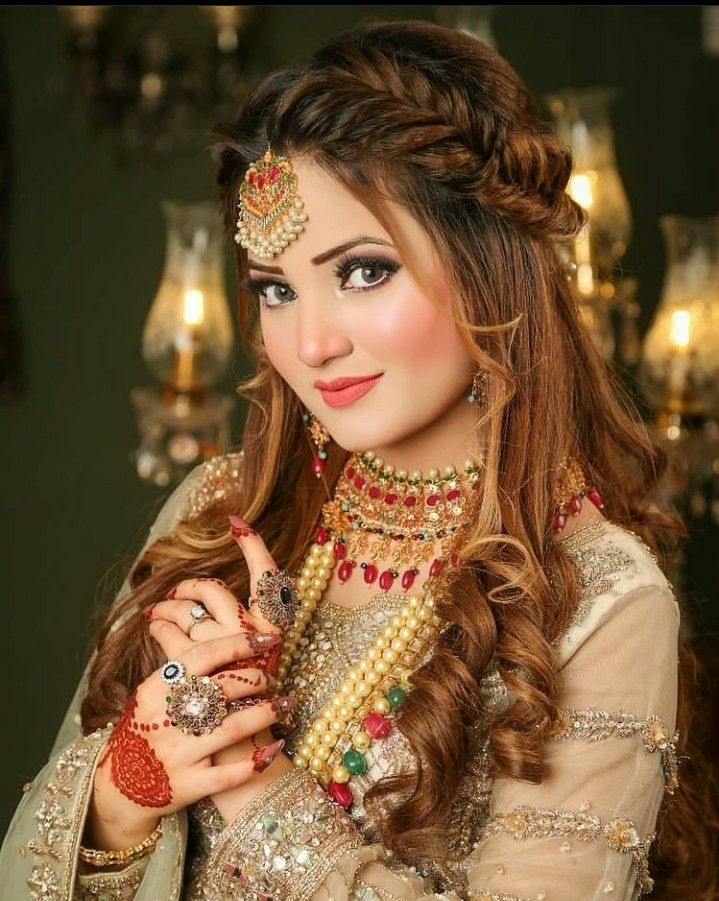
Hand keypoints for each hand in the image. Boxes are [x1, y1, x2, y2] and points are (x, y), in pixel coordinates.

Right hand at [90, 629, 290, 844]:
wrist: (117, 786)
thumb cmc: (143, 729)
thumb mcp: (150, 694)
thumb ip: (179, 668)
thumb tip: (215, 630)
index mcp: (156, 689)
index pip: (203, 656)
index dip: (239, 644)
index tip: (267, 639)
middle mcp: (167, 719)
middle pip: (223, 689)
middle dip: (256, 679)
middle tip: (270, 677)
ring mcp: (178, 754)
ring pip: (233, 728)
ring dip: (266, 713)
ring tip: (284, 703)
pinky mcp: (189, 785)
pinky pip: (230, 774)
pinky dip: (257, 760)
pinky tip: (276, 747)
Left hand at [145, 515, 300, 820]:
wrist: (236, 756)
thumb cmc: (244, 708)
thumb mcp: (249, 666)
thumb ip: (238, 636)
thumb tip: (214, 602)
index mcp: (272, 632)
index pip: (268, 577)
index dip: (253, 546)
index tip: (236, 521)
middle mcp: (251, 636)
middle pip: (214, 588)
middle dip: (190, 584)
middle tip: (179, 590)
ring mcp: (222, 651)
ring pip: (185, 607)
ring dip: (168, 605)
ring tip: (160, 613)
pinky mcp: (194, 669)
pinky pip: (167, 630)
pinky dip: (158, 625)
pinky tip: (155, 628)